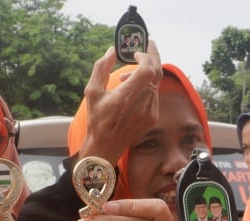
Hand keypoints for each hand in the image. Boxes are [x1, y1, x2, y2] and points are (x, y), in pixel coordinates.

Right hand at [77, 40, 162, 164]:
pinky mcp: (153, 117)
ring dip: (146, 73)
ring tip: (127, 76)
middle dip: (153, 56)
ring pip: (156, 83)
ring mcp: (150, 112)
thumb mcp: (92, 92)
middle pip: (157, 73)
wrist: (106, 146)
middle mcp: (141, 104)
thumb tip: (111, 51)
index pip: (147, 70)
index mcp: (126, 97)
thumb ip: (101, 68)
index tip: (136, 52)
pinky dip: (146, 86)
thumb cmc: (97, 119)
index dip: (146, 56)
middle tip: (147, 46)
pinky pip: (154, 94)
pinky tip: (132, 90)